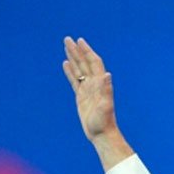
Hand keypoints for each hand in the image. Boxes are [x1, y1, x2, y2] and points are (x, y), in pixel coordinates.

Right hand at [62, 37, 133, 169]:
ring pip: (78, 70)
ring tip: (66, 46)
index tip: (79, 41)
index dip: (87, 51)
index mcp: (100, 84)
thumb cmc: (104, 122)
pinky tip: (65, 63)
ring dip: (73, 58)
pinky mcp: (81, 96)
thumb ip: (106, 90)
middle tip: (67, 39)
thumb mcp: (106, 106)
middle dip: (77, 51)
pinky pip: (74, 80)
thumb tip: (107, 75)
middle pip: (84, 63)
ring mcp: (87, 90)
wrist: (101, 134)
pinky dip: (70, 71)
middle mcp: (94, 84)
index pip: (93, 63)